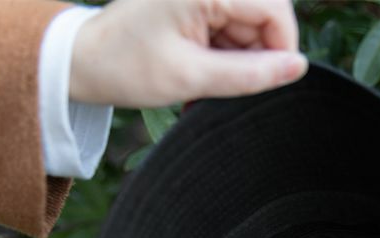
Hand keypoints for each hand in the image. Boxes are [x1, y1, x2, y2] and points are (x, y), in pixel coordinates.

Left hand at [69, 0, 308, 107]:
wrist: (82, 61)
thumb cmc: (126, 66)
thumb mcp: (191, 77)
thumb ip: (249, 74)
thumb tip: (297, 68)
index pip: (275, 10)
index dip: (281, 50)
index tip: (267, 82)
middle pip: (263, 19)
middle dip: (254, 58)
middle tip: (221, 87)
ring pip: (249, 29)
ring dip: (237, 62)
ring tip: (203, 83)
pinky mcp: (196, 3)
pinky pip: (230, 29)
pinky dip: (223, 57)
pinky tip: (200, 71)